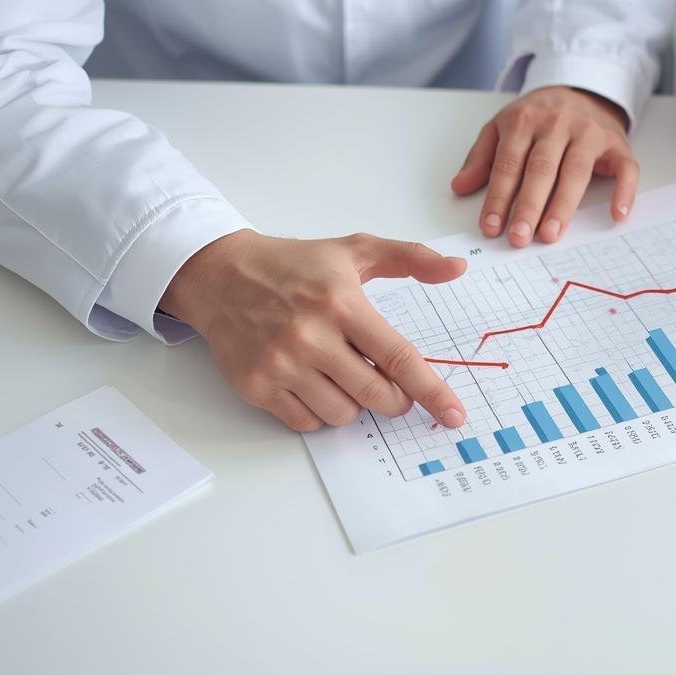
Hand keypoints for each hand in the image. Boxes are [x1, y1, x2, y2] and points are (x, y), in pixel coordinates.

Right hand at [160, 230, 469, 432]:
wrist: (219, 275)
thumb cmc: (293, 265)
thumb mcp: (354, 251)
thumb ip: (410, 258)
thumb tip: (456, 268)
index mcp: (341, 303)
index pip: (397, 357)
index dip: (431, 390)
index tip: (453, 412)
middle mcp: (310, 336)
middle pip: (376, 395)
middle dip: (396, 399)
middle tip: (392, 387)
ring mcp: (280, 365)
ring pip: (343, 415)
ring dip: (355, 404)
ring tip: (342, 373)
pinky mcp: (256, 386)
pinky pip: (306, 423)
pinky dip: (320, 412)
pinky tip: (314, 382)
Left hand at [450, 85, 637, 246]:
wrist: (582, 89)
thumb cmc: (539, 116)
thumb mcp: (502, 127)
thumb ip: (481, 157)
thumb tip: (459, 187)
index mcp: (525, 120)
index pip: (509, 163)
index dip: (499, 197)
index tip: (492, 227)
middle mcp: (558, 123)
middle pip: (542, 168)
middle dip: (529, 205)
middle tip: (519, 237)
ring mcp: (590, 132)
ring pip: (577, 171)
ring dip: (563, 205)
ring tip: (550, 234)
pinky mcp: (617, 143)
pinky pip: (625, 168)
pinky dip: (624, 191)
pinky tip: (616, 214)